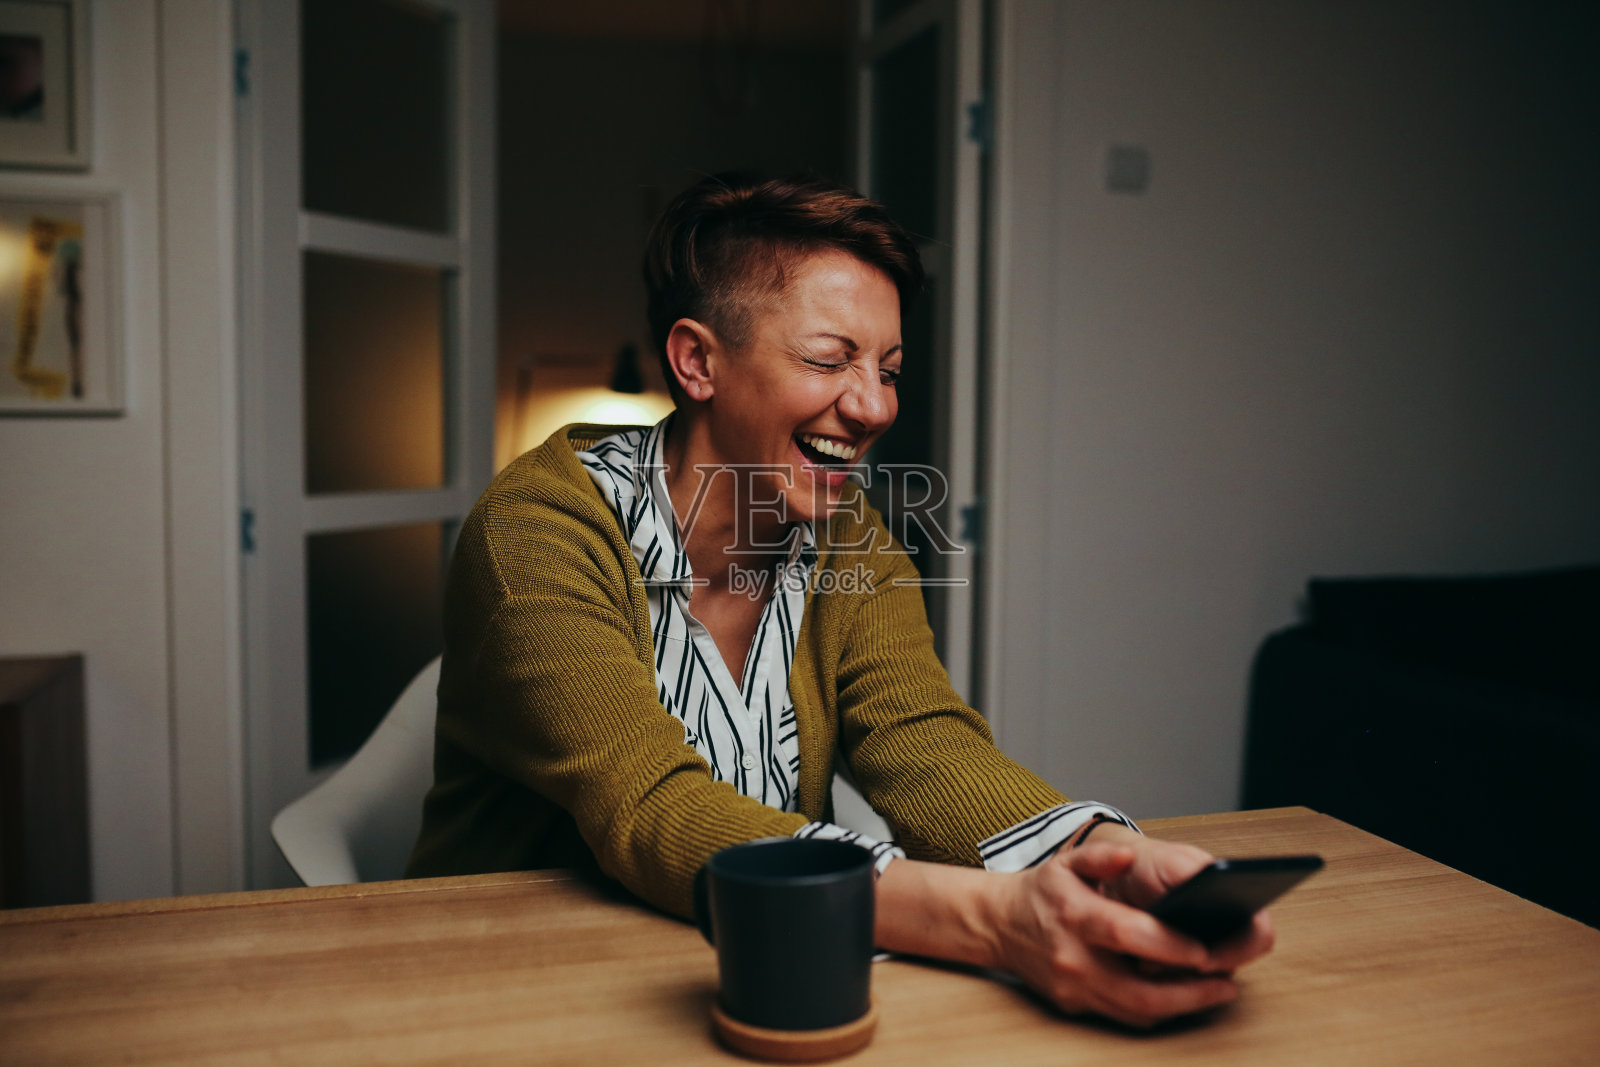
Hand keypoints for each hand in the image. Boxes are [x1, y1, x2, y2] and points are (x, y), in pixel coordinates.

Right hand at [982, 836, 1274, 1027]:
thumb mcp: (1066, 862)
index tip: (1204, 950)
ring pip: (1135, 1012)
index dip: (1169, 946)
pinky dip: (1155, 1010)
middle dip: (1189, 994)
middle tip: (1225, 985)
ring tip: (1215, 991)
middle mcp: (1073, 958)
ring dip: (1180, 1007)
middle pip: (1139, 991)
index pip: (1126, 935)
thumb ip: (1099, 856)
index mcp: (1074, 915)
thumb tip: (1127, 859)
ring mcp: (1073, 987)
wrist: (998, 924)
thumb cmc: (1041, 892)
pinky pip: (1123, 1016)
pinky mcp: (1074, 1005)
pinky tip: (1180, 998)